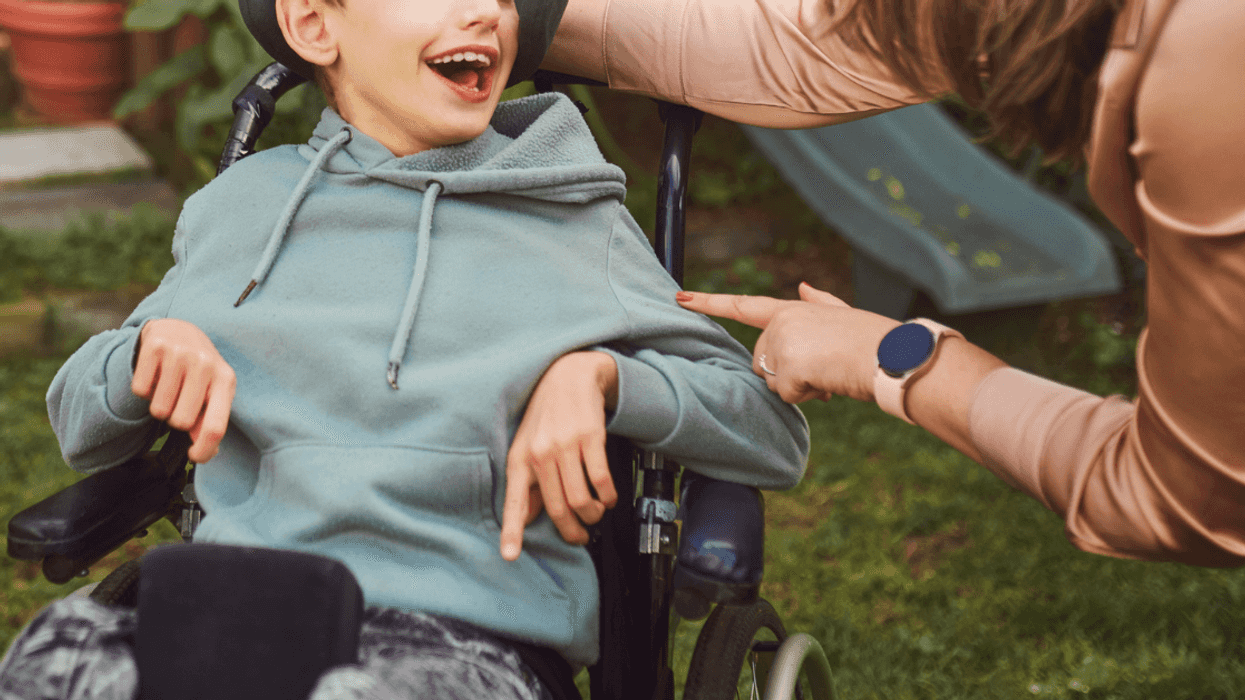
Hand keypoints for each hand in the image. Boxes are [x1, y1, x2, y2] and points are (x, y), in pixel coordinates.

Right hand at [131, 319, 236, 463]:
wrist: (178, 330)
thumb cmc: (198, 370)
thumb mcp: (212, 392)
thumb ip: (209, 422)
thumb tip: (206, 453)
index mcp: (225, 380)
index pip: (215, 426)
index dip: (203, 450)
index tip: (193, 456)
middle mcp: (206, 364)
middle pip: (180, 422)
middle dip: (175, 419)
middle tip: (178, 402)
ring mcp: (181, 353)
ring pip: (159, 409)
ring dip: (159, 406)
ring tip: (168, 388)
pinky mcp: (155, 346)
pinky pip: (140, 390)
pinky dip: (143, 390)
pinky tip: (155, 375)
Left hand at [501, 351, 619, 560]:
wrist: (570, 377)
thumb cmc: (548, 416)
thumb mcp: (528, 447)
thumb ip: (529, 483)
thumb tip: (526, 519)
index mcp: (520, 459)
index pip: (514, 501)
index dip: (511, 531)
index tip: (509, 556)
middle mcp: (540, 454)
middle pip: (557, 508)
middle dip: (572, 530)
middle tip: (581, 535)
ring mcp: (565, 445)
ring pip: (581, 499)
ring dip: (593, 514)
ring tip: (596, 512)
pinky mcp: (590, 438)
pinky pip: (601, 480)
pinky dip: (608, 496)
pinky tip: (609, 497)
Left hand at [676, 282, 899, 403]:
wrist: (892, 355)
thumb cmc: (872, 339)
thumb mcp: (842, 315)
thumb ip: (818, 303)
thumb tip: (802, 287)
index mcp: (792, 309)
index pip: (743, 306)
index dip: (709, 303)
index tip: (679, 297)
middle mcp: (782, 322)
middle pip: (762, 362)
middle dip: (787, 374)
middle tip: (822, 369)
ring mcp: (783, 342)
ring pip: (773, 381)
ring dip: (799, 386)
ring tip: (829, 373)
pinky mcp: (788, 365)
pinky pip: (786, 394)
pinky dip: (807, 396)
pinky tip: (828, 382)